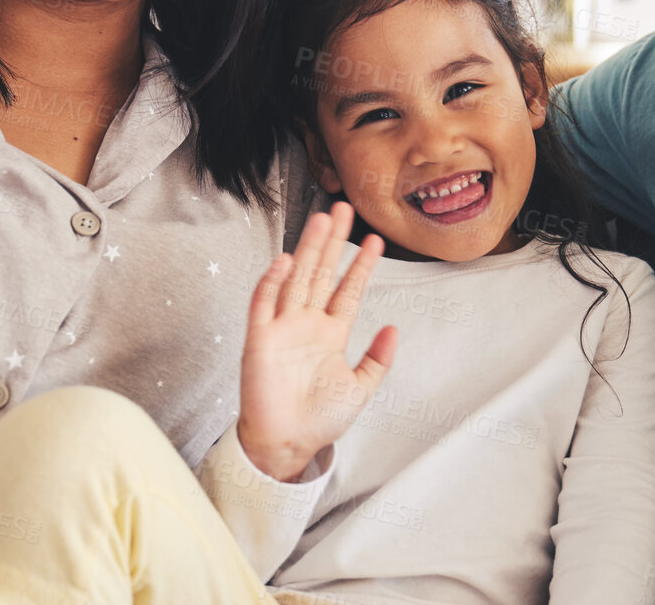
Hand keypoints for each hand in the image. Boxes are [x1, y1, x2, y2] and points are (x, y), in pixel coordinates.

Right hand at [236, 201, 396, 481]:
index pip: (348, 290)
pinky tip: (286, 261)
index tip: (375, 241)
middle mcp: (307, 325)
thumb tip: (394, 328)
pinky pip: (264, 304)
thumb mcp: (360, 389)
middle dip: (334, 242)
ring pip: (296, 279)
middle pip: (322, 273)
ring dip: (308, 250)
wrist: (287, 444)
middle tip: (344, 209)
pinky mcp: (260, 339)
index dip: (361, 266)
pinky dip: (273, 282)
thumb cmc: (319, 420)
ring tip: (322, 220)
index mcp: (331, 334)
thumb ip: (378, 359)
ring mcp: (283, 328)